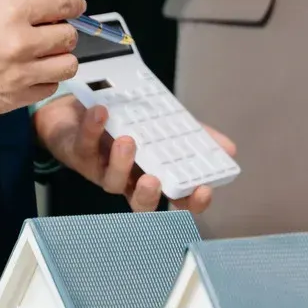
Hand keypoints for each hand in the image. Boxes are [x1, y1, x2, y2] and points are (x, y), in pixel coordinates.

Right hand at [0, 0, 83, 117]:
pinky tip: (27, 73)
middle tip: (49, 31)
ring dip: (58, 58)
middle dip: (62, 31)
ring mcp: (19, 75)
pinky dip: (44, 80)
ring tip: (42, 55)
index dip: (74, 4)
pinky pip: (48, 89)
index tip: (74, 7)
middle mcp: (21, 44)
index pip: (65, 4)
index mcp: (13, 12)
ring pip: (67, 66)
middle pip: (69, 37)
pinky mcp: (13, 99)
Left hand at [32, 95, 237, 213]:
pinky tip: (101, 113)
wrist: (78, 104)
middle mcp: (130, 181)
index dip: (190, 201)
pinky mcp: (78, 153)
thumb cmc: (126, 120)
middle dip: (148, 196)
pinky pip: (85, 146)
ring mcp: (103, 170)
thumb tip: (229, 149)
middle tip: (154, 180)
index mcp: (155, 175)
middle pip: (141, 204)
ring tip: (128, 140)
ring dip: (121, 162)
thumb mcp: (166, 124)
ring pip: (111, 180)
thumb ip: (195, 135)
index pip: (176, 200)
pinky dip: (93, 129)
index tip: (203, 190)